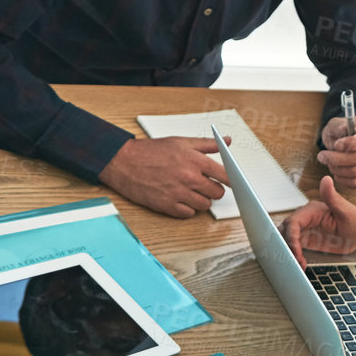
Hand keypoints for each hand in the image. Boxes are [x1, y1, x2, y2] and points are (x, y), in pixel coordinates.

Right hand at [99, 135, 229, 217]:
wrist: (122, 162)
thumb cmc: (150, 151)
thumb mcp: (181, 142)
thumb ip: (207, 144)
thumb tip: (226, 141)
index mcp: (194, 161)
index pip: (226, 176)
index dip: (230, 180)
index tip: (232, 182)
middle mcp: (188, 178)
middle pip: (217, 193)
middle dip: (213, 190)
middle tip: (204, 185)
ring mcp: (178, 193)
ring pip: (205, 205)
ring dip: (201, 200)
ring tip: (191, 191)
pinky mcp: (166, 205)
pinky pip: (188, 214)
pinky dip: (187, 209)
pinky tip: (180, 198)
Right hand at [281, 176, 355, 267]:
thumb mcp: (347, 210)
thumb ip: (334, 197)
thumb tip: (326, 180)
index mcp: (311, 210)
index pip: (294, 221)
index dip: (291, 235)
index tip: (295, 248)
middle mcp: (305, 219)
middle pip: (286, 231)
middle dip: (287, 246)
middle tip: (293, 259)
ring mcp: (304, 230)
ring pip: (286, 240)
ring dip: (289, 252)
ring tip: (298, 264)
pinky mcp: (306, 240)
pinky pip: (294, 248)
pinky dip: (294, 257)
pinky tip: (301, 265)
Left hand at [318, 114, 355, 188]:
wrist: (344, 143)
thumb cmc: (340, 133)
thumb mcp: (337, 124)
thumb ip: (339, 128)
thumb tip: (341, 141)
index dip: (349, 143)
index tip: (336, 145)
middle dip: (335, 158)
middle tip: (322, 155)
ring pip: (354, 172)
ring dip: (336, 169)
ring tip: (328, 162)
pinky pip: (355, 183)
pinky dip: (341, 179)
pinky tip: (335, 171)